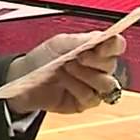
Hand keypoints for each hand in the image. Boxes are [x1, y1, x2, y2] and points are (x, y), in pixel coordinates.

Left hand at [6, 32, 126, 114]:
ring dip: (86, 75)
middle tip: (79, 56)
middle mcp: (98, 69)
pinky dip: (76, 86)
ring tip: (66, 67)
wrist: (24, 77)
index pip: (116, 46)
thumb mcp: (60, 43)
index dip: (113, 45)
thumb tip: (103, 36)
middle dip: (95, 60)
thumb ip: (82, 40)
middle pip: (112, 65)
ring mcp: (93, 87)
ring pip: (107, 84)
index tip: (103, 44)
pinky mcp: (85, 103)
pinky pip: (91, 97)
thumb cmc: (43, 58)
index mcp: (95, 50)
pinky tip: (63, 81)